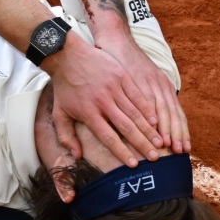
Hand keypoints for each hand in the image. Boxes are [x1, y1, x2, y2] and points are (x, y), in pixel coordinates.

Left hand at [45, 30, 188, 167]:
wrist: (66, 55)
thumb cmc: (64, 87)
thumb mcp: (59, 113)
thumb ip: (66, 136)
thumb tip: (76, 156)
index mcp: (88, 113)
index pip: (108, 136)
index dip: (122, 151)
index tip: (134, 164)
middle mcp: (103, 102)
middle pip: (126, 127)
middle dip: (142, 144)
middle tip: (154, 157)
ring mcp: (113, 88)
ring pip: (135, 112)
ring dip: (149, 129)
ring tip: (160, 143)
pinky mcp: (121, 76)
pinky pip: (138, 95)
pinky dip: (148, 109)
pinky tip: (156, 120)